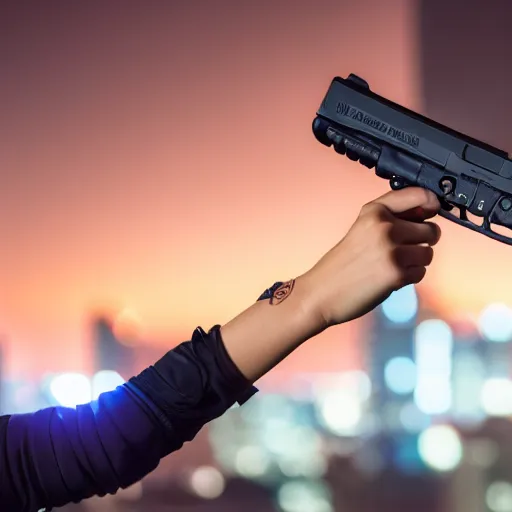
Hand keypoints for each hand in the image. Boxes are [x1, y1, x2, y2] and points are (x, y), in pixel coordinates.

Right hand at [301, 187, 440, 327]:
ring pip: (428, 253)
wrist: (321, 292)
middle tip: (401, 250)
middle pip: (431, 229)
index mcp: (374, 211)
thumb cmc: (343, 263)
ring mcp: (391, 250)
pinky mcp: (396, 273)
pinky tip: (388, 278)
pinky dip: (409, 277)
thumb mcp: (363, 228)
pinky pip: (420, 272)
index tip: (431, 211)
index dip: (431, 204)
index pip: (420, 195)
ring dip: (415, 262)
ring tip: (391, 265)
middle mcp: (384, 226)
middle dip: (422, 242)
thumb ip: (392, 216)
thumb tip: (431, 210)